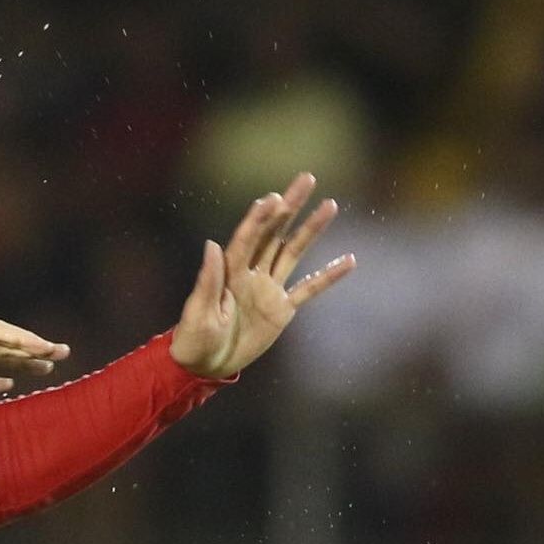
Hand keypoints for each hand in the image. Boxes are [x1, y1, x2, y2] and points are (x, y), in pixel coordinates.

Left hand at [168, 174, 356, 378]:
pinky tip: (348, 260)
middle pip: (275, 232)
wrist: (206, 364)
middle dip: (290, 206)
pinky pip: (308, 289)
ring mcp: (269, 288)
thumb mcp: (198, 311)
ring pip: (293, 252)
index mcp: (230, 270)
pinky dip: (328, 277)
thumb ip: (209, 279)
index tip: (274, 197)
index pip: (248, 237)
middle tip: (307, 179)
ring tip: (330, 205)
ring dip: (311, 230)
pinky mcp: (282, 308)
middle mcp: (252, 272)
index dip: (260, 217)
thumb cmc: (195, 338)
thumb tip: (212, 245)